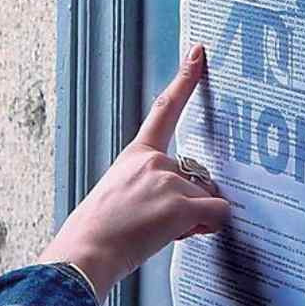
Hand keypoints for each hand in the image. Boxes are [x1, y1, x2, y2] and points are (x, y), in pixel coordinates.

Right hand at [37, 44, 229, 304]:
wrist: (86, 252)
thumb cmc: (98, 231)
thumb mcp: (120, 195)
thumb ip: (151, 186)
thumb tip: (188, 203)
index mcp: (135, 154)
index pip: (164, 108)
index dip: (186, 79)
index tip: (199, 53)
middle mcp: (153, 160)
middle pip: (198, 177)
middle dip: (192, 202)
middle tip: (158, 223)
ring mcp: (167, 179)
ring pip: (207, 198)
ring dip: (195, 218)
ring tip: (159, 233)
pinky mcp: (180, 203)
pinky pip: (217, 214)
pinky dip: (207, 228)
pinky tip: (179, 235)